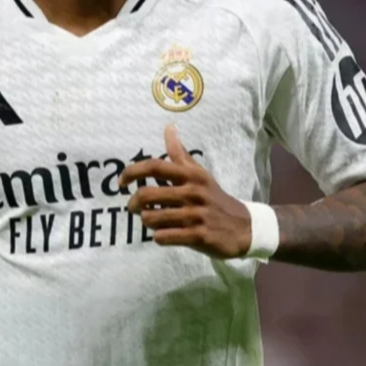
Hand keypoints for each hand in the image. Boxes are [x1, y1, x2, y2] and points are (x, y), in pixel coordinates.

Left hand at [118, 124, 252, 258]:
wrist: (244, 227)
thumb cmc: (215, 198)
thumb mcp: (199, 174)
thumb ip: (180, 154)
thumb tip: (169, 128)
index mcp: (191, 175)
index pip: (154, 166)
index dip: (132, 172)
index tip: (121, 182)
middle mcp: (193, 192)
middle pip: (147, 194)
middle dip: (133, 203)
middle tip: (134, 207)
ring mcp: (196, 215)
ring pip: (152, 218)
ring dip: (146, 221)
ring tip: (151, 221)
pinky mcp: (199, 236)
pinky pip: (164, 237)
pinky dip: (159, 237)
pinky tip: (164, 234)